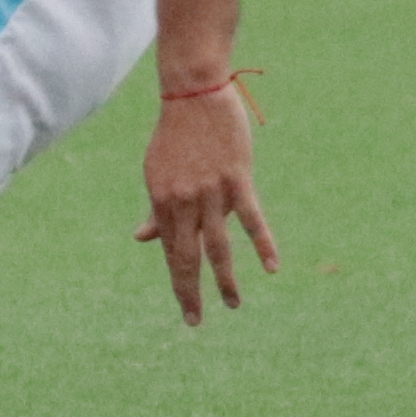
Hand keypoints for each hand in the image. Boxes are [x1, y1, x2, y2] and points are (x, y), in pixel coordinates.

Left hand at [134, 77, 280, 324]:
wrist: (193, 94)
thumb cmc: (175, 134)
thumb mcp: (157, 173)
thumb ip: (157, 209)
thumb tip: (143, 239)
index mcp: (163, 201)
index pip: (171, 253)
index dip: (178, 284)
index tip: (186, 310)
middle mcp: (184, 202)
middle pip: (189, 257)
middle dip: (192, 293)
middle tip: (195, 322)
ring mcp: (211, 192)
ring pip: (218, 245)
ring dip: (226, 279)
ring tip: (234, 305)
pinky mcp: (237, 179)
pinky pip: (252, 218)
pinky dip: (263, 244)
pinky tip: (272, 267)